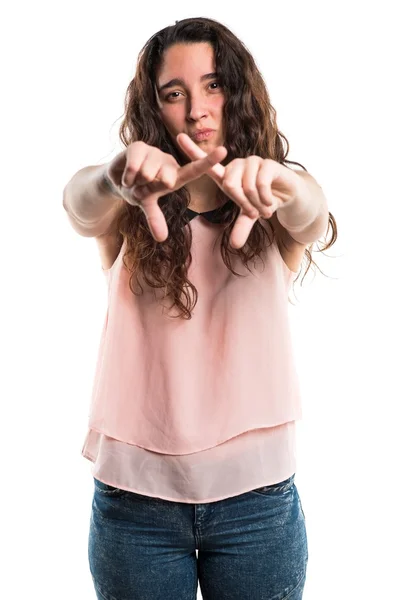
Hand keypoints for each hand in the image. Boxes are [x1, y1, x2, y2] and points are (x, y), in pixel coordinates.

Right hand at [106, 140, 227, 241]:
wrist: (115, 179)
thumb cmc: (137, 190)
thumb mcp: (147, 204)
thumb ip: (155, 218)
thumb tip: (161, 238)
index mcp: (174, 176)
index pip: (194, 170)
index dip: (208, 161)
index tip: (223, 150)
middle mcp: (167, 162)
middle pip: (166, 179)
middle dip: (150, 187)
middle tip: (142, 186)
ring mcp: (154, 152)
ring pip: (148, 173)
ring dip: (136, 182)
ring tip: (133, 180)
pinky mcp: (138, 146)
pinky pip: (135, 166)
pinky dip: (128, 176)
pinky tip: (126, 176)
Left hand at [176, 133, 303, 248]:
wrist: (289, 195)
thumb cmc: (264, 201)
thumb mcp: (251, 216)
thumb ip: (241, 227)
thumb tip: (235, 245)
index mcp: (228, 175)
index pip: (207, 163)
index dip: (192, 150)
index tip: (179, 136)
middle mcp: (238, 165)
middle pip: (228, 184)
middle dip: (242, 203)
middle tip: (253, 212)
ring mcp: (253, 162)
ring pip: (246, 186)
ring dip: (256, 203)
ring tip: (264, 208)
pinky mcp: (268, 164)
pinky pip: (260, 184)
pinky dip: (264, 199)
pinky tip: (270, 203)